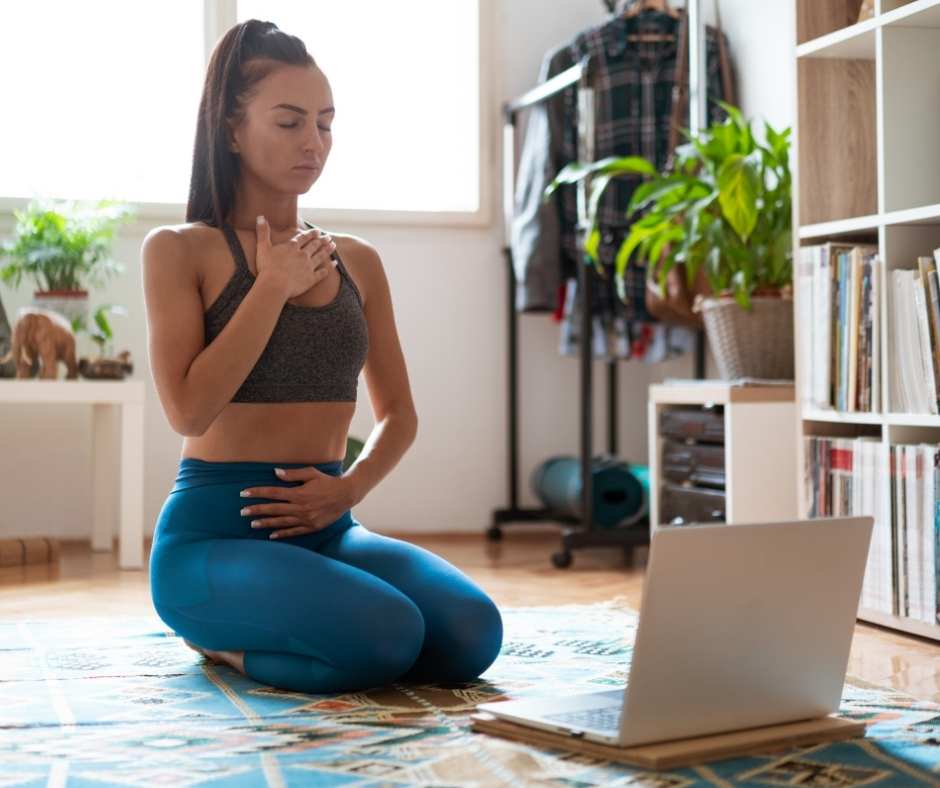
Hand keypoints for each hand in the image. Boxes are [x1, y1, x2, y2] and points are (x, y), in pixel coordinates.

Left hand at [238, 466, 358, 538]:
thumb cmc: (328, 482)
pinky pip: (294, 531)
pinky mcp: (312, 526)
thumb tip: (275, 473)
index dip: (257, 492)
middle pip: (273, 509)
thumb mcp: (311, 473)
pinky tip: (271, 535)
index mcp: (298, 493)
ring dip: (266, 523)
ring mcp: (305, 519)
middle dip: (256, 510)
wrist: (346, 495)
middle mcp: (300, 507)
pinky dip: (282, 534)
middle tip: (242, 512)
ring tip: (252, 524)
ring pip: (281, 522)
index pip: (273, 493)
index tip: (244, 493)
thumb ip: (293, 474)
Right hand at [254, 215, 337, 299]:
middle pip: (315, 245)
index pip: (304, 237)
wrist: (275, 285)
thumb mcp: (262, 247)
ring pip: (321, 256)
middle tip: (328, 237)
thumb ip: (263, 232)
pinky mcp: (312, 279)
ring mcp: (309, 266)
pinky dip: (329, 268)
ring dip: (328, 250)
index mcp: (292, 247)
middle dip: (322, 240)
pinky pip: (323, 272)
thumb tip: (260, 217)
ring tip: (334, 245)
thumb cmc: (267, 267)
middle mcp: (303, 254)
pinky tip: (335, 264)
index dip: (311, 233)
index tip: (317, 231)